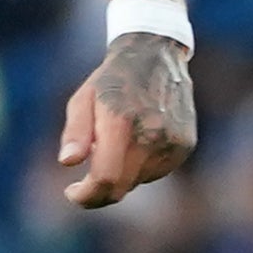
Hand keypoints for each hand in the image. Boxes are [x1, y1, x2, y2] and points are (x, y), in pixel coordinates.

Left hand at [58, 35, 198, 208]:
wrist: (157, 56)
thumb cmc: (112, 80)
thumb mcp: (83, 99)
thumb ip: (75, 133)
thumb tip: (67, 162)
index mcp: (120, 122)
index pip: (105, 178)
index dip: (86, 196)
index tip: (72, 192)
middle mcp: (151, 135)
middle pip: (121, 187)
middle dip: (99, 192)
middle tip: (84, 184)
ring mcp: (172, 143)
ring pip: (138, 180)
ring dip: (122, 173)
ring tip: (118, 142)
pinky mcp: (185, 146)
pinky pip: (157, 171)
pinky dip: (142, 166)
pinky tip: (140, 140)